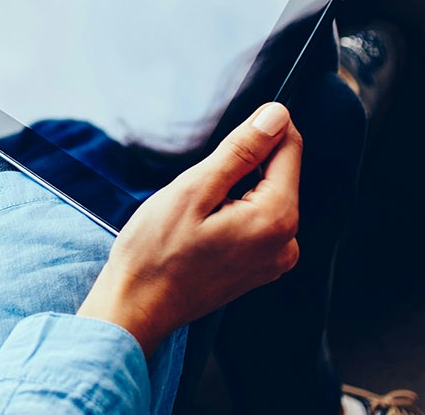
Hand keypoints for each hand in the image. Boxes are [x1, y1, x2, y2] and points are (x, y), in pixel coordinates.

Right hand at [77, 102, 302, 355]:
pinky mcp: (260, 267)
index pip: (289, 147)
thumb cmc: (155, 253)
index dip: (256, 131)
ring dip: (233, 190)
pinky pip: (256, 221)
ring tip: (195, 214)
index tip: (221, 145)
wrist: (136, 308)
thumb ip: (241, 151)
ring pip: (264, 195)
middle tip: (196, 190)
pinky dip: (231, 212)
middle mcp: (287, 242)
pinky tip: (200, 229)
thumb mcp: (194, 189)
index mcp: (276, 219)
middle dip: (239, 166)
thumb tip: (276, 116)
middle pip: (277, 173)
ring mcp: (274, 259)